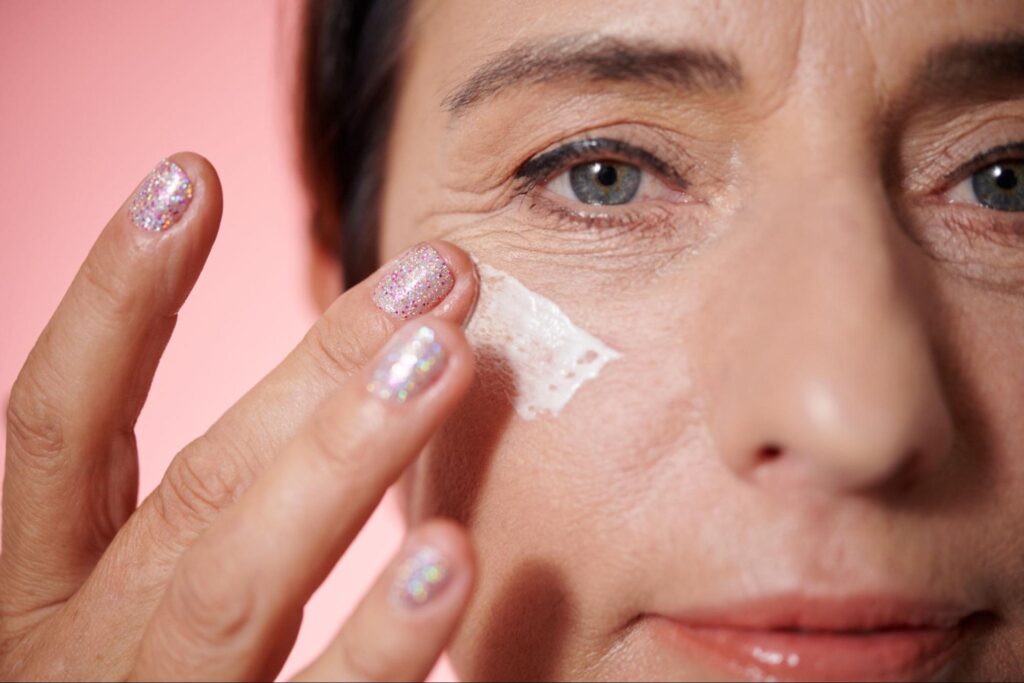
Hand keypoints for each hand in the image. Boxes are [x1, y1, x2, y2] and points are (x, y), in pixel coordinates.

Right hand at [0, 153, 478, 680]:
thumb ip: (203, 506)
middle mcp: (67, 655)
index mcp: (37, 591)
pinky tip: (449, 563)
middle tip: (433, 277)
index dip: (112, 297)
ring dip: (339, 463)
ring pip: (230, 583)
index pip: (58, 424)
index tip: (187, 173)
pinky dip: (377, 647)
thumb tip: (324, 375)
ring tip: (443, 361)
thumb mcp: (133, 598)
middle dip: (309, 369)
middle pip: (190, 489)